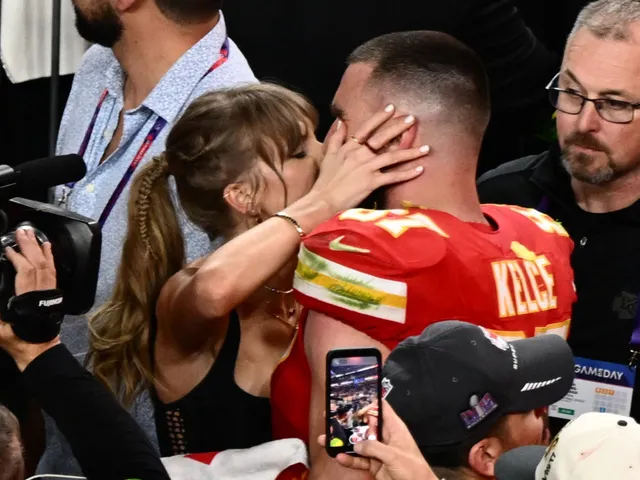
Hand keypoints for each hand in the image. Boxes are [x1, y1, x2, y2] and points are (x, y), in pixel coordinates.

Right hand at [0, 228, 59, 369]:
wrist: (38, 349)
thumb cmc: (17, 340)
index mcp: (28, 298)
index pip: (25, 272)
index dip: (17, 258)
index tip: (8, 248)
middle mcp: (41, 292)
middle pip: (37, 264)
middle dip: (29, 246)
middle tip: (22, 231)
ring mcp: (49, 291)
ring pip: (47, 265)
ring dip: (39, 248)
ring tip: (32, 234)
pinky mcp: (53, 293)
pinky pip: (53, 271)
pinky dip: (50, 257)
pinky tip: (48, 246)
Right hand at [310, 105, 428, 214]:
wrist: (323, 200)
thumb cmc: (325, 180)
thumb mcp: (328, 155)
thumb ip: (336, 138)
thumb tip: (341, 122)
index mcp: (349, 147)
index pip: (367, 128)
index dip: (379, 117)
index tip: (392, 108)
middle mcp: (360, 154)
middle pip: (382, 138)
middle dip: (398, 127)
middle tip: (412, 119)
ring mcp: (367, 168)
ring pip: (393, 156)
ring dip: (411, 152)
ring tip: (426, 147)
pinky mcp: (372, 182)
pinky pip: (393, 176)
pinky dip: (407, 173)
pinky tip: (420, 169)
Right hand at [319, 400, 437, 479]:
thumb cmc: (413, 469)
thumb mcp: (393, 454)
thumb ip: (374, 447)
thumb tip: (357, 445)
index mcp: (394, 428)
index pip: (381, 408)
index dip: (367, 402)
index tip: (352, 401)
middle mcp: (385, 437)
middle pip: (364, 425)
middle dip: (348, 423)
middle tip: (331, 418)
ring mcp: (378, 451)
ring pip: (358, 444)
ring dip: (343, 442)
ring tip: (326, 439)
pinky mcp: (374, 465)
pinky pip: (359, 460)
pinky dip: (349, 460)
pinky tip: (339, 457)